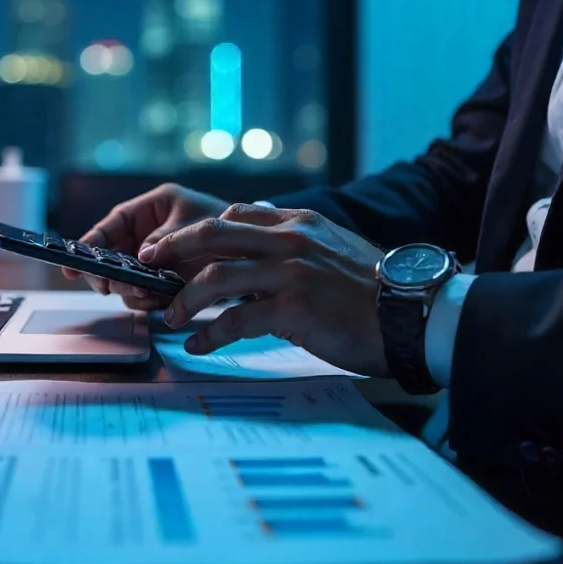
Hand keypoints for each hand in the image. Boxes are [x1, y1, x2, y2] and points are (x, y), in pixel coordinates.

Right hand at [62, 183, 228, 309]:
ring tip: (143, 292)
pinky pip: (144, 293)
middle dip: (109, 272)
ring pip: (126, 278)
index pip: (112, 223)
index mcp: (153, 208)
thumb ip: (166, 239)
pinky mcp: (164, 281)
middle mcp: (149, 233)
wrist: (256, 253)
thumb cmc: (230, 228)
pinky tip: (156, 300)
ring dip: (129, 288)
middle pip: (112, 255)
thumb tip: (141, 257)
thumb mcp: (196, 226)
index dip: (91, 242)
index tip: (74, 259)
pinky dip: (146, 299)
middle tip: (108, 286)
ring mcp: (155, 260)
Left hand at [139, 204, 388, 377]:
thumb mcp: (334, 249)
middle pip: (212, 234)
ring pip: (215, 277)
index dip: (195, 231)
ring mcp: (289, 272)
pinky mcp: (293, 308)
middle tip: (148, 263)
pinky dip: (209, 335)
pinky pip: (235, 320)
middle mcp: (290, 240)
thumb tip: (260, 255)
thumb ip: (297, 246)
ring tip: (169, 316)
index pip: (234, 217)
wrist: (413, 312)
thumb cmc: (374, 289)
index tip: (172, 244)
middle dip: (172, 248)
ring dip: (183, 299)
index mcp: (298, 223)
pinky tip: (198, 346)